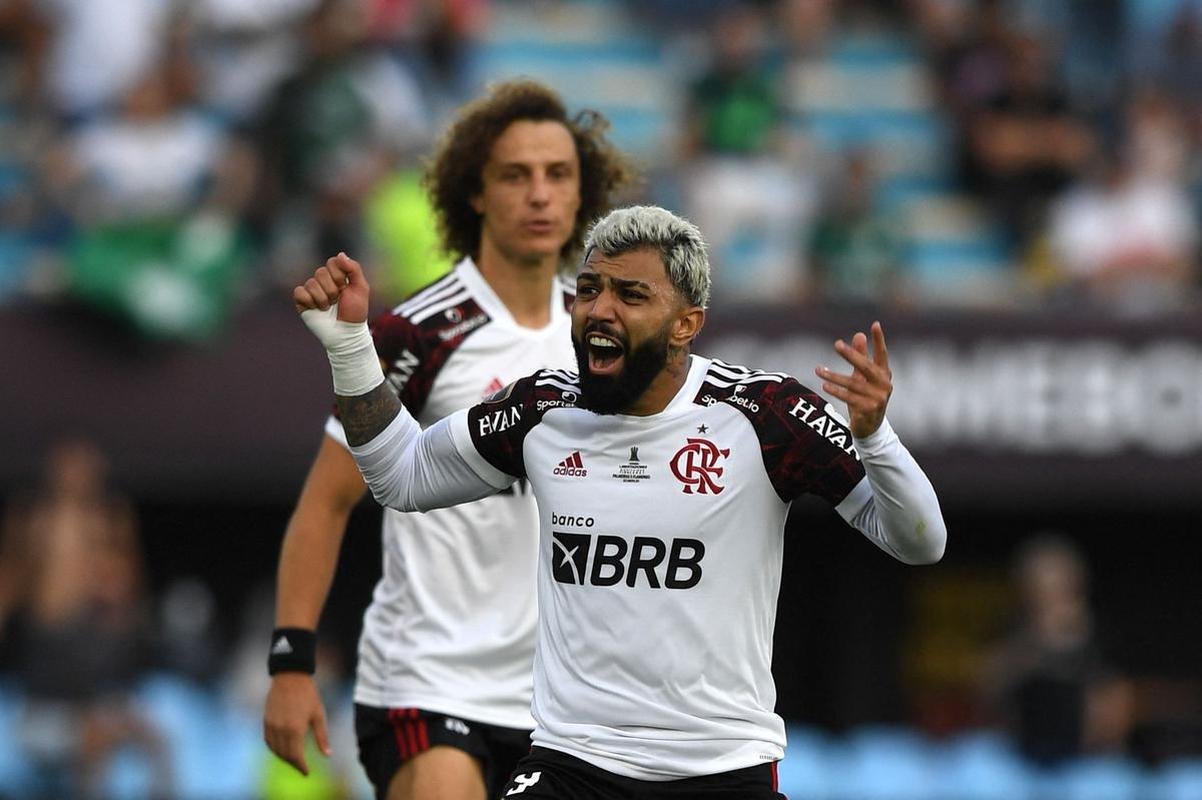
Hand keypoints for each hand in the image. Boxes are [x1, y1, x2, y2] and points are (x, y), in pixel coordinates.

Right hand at [263, 672, 331, 775]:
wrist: (290, 676)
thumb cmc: (308, 694)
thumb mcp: (319, 714)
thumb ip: (322, 736)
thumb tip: (328, 754)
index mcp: (296, 729)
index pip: (296, 756)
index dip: (301, 766)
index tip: (306, 772)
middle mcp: (281, 729)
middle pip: (285, 755)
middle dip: (293, 763)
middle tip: (301, 766)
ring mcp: (271, 725)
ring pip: (275, 750)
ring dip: (283, 757)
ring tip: (293, 759)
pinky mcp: (266, 720)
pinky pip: (268, 741)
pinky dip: (274, 748)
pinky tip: (282, 748)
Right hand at [293, 252, 369, 323]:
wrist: (346, 333)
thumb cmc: (355, 312)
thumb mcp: (361, 288)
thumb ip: (354, 269)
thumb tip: (340, 254)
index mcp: (337, 275)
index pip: (332, 262)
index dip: (339, 275)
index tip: (345, 287)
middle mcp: (323, 281)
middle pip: (321, 272)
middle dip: (332, 290)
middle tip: (337, 301)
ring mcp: (312, 291)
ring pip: (311, 283)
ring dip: (323, 299)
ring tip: (328, 308)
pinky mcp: (302, 301)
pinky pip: (299, 292)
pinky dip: (309, 301)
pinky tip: (316, 309)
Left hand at [815, 321, 891, 437]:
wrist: (869, 428)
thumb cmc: (865, 397)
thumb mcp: (863, 377)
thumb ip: (861, 356)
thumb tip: (859, 334)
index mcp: (884, 375)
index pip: (882, 354)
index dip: (879, 340)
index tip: (875, 324)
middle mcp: (884, 385)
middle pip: (866, 367)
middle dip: (851, 355)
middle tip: (837, 344)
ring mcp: (878, 398)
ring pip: (853, 384)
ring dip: (834, 376)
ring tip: (818, 370)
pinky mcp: (869, 410)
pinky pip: (849, 398)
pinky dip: (836, 391)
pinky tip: (824, 385)